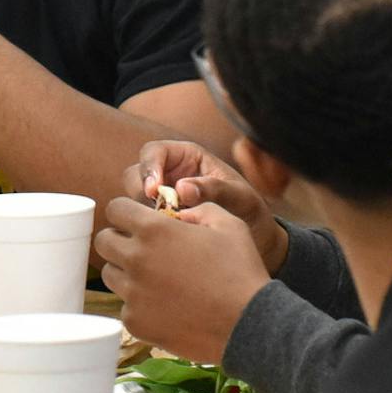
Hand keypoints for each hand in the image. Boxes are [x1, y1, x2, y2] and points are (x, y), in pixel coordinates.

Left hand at [96, 197, 272, 365]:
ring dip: (125, 271)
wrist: (249, 326)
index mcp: (153, 230)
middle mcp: (135, 259)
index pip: (115, 209)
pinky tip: (165, 305)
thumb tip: (178, 213)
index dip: (127, 212)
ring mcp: (132, 294)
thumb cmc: (241, 271)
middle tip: (142, 248)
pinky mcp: (135, 323)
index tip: (138, 221)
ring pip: (110, 274)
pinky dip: (139, 304)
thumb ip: (198, 208)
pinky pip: (125, 306)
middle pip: (103, 241)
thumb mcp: (228, 223)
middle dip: (120, 240)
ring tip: (154, 278)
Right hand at [126, 140, 288, 274]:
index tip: (153, 190)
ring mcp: (163, 199)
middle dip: (140, 191)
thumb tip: (182, 189)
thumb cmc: (249, 210)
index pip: (154, 152)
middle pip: (136, 174)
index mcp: (187, 157)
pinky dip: (147, 229)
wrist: (257, 240)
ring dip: (143, 212)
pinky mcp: (161, 221)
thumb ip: (213, 189)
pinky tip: (163, 240)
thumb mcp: (239, 197)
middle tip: (155, 211)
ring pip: (134, 199)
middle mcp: (170, 174)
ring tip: (165, 227)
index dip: (149, 167)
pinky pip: (143, 221)